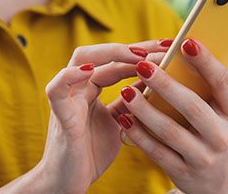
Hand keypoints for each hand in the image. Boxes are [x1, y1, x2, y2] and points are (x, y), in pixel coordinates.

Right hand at [0, 40, 170, 193]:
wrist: (67, 184)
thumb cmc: (91, 154)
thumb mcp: (119, 122)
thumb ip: (130, 101)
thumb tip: (156, 81)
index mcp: (92, 88)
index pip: (118, 60)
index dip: (143, 51)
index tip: (170, 47)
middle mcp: (79, 87)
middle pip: (102, 53)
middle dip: (133, 47)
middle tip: (163, 47)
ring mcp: (68, 98)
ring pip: (81, 59)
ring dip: (111, 53)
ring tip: (139, 55)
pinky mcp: (60, 116)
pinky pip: (57, 89)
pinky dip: (70, 76)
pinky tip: (89, 70)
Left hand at [118, 39, 227, 193]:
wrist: (221, 185)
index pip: (223, 83)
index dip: (206, 62)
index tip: (186, 42)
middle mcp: (222, 136)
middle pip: (192, 106)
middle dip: (166, 84)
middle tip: (143, 64)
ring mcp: (202, 156)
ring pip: (170, 131)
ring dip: (146, 110)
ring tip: (126, 90)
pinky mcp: (182, 171)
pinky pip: (157, 152)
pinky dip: (139, 135)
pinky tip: (123, 118)